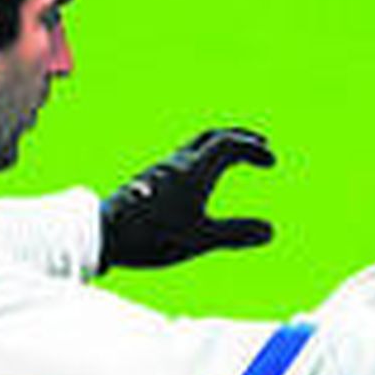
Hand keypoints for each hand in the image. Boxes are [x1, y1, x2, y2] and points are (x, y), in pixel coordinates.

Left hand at [99, 128, 274, 271]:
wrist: (102, 234)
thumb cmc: (151, 235)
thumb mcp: (200, 239)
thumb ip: (236, 233)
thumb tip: (271, 231)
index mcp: (195, 171)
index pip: (229, 145)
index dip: (253, 149)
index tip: (272, 162)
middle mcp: (178, 164)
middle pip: (212, 136)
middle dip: (239, 137)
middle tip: (259, 143)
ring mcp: (161, 171)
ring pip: (194, 146)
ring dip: (218, 146)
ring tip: (232, 159)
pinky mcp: (149, 182)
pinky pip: (182, 160)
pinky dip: (202, 160)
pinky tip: (199, 181)